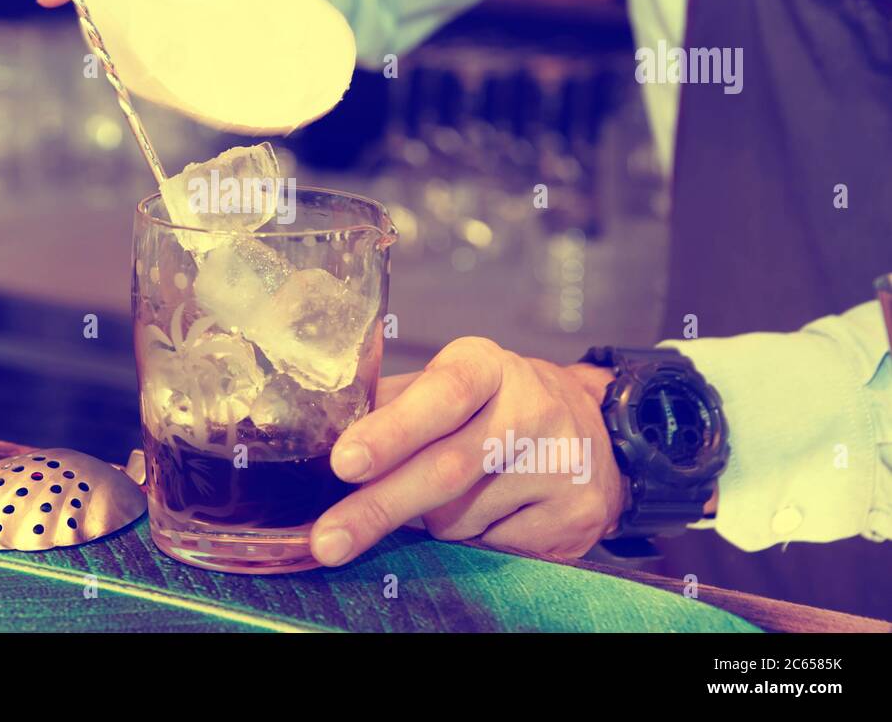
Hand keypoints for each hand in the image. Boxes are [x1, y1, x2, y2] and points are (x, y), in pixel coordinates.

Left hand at [310, 337, 625, 564]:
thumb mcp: (450, 385)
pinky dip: (469, 540)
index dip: (392, 430)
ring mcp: (560, 465)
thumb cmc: (497, 407)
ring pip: (460, 518)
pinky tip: (490, 513)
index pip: (441, 394)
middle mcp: (532, 408)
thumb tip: (316, 435)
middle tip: (328, 538)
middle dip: (377, 507)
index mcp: (488, 366)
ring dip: (428, 521)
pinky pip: (491, 546)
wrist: (597, 435)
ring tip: (448, 495)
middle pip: (445, 469)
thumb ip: (391, 405)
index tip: (344, 462)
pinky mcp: (575, 516)